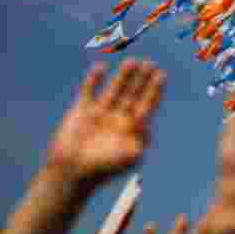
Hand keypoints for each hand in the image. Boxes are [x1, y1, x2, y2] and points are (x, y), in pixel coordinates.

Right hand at [47, 60, 164, 184]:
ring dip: (123, 76)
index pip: (148, 104)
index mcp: (133, 128)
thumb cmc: (103, 168)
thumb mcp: (127, 158)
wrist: (73, 171)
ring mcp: (101, 112)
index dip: (154, 90)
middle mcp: (119, 117)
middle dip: (142, 79)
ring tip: (133, 62)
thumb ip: (139, 144)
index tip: (161, 75)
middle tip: (151, 63)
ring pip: (115, 89)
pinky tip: (101, 67)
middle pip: (134, 94)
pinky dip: (94, 79)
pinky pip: (89, 90)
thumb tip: (146, 130)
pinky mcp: (82, 110)